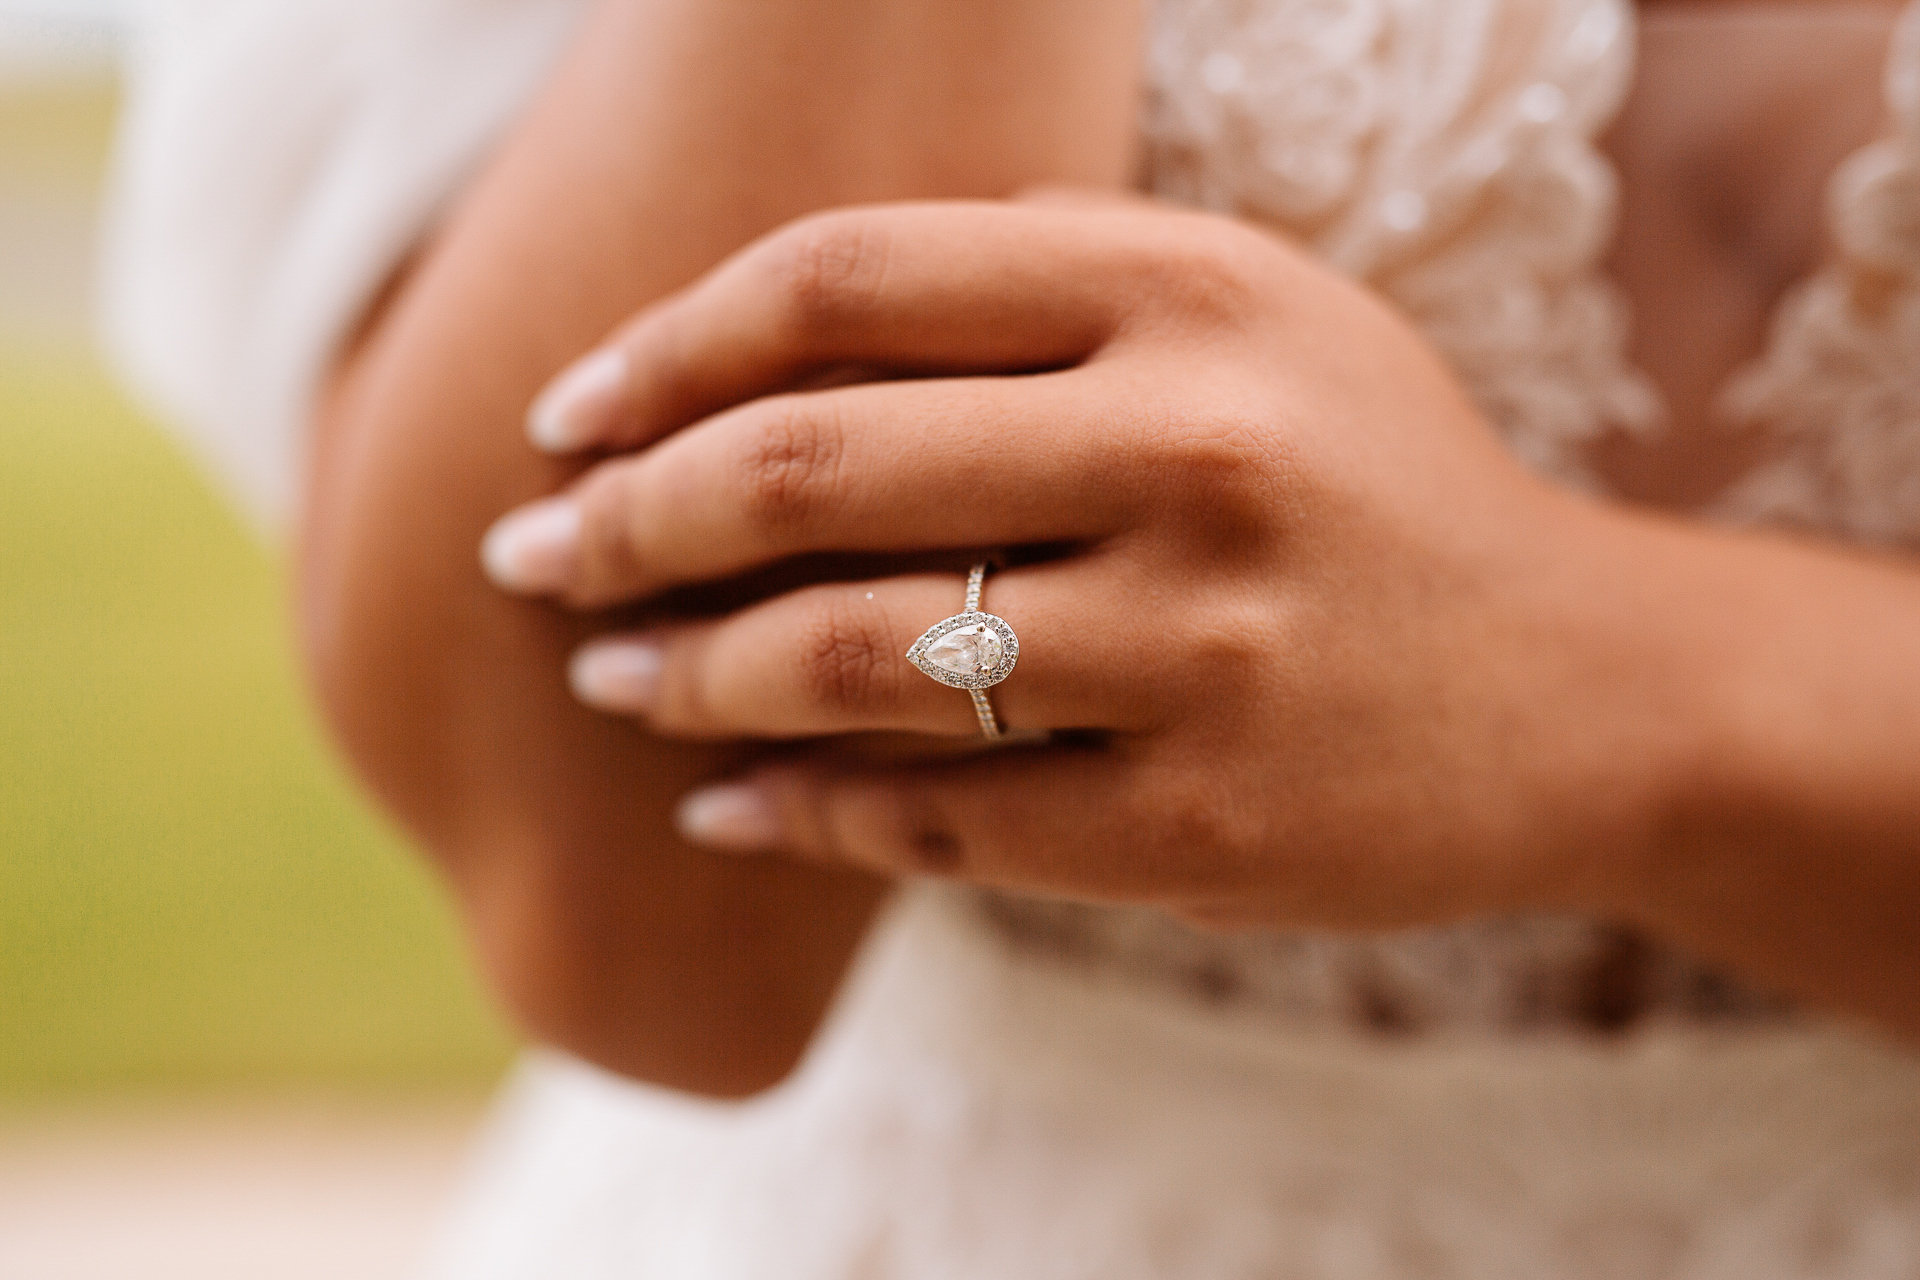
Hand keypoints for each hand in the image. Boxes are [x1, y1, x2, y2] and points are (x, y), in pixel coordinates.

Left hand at [478, 198, 1686, 930]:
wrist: (1588, 687)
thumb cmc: (1373, 480)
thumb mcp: (1260, 314)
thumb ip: (1053, 265)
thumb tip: (781, 317)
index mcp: (1189, 294)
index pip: (842, 285)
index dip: (660, 348)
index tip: (561, 416)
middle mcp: (1196, 453)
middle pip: (806, 470)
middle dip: (624, 522)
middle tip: (534, 559)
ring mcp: (1203, 650)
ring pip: (845, 660)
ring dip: (684, 678)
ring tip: (609, 681)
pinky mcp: (1201, 822)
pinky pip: (934, 821)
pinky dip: (794, 815)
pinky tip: (721, 805)